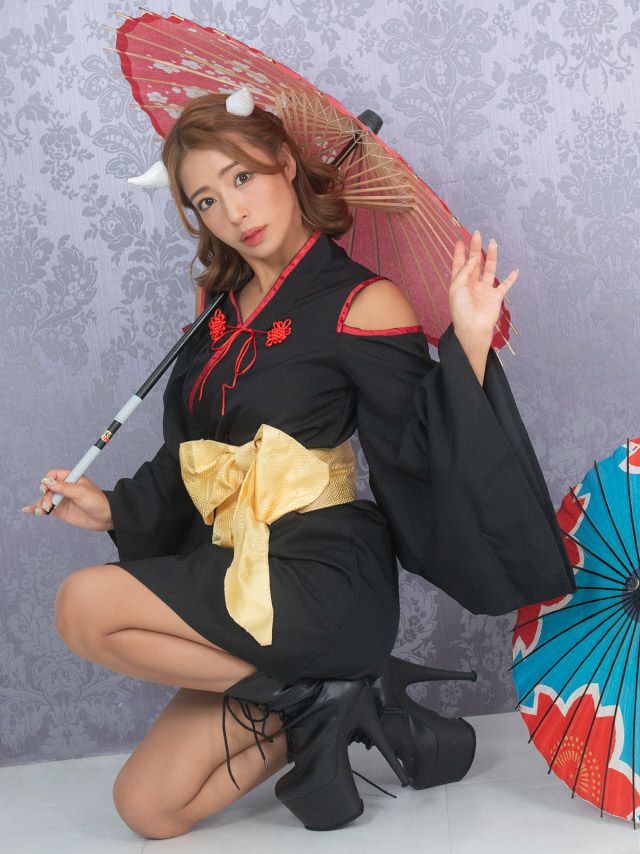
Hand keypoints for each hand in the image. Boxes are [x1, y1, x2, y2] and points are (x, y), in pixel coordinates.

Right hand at [22, 469, 113, 531]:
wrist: (105, 518)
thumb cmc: (97, 501)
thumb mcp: (81, 492)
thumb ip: (64, 488)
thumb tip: (48, 482)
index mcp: (72, 478)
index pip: (53, 475)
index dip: (48, 480)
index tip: (47, 487)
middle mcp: (65, 488)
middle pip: (47, 488)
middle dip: (45, 495)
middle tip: (49, 503)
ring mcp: (62, 500)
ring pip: (45, 499)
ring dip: (40, 503)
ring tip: (43, 510)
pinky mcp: (61, 511)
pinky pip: (46, 509)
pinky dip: (37, 509)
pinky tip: (28, 510)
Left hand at [449, 229, 517, 348]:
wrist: (473, 328)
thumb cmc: (461, 310)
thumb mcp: (457, 287)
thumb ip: (466, 271)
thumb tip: (474, 258)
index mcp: (459, 283)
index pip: (459, 264)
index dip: (460, 252)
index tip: (461, 240)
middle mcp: (472, 285)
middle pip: (474, 263)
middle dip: (475, 248)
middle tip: (477, 234)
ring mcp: (484, 290)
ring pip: (489, 269)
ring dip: (491, 257)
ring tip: (493, 243)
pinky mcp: (495, 297)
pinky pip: (505, 285)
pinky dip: (511, 278)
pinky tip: (515, 270)